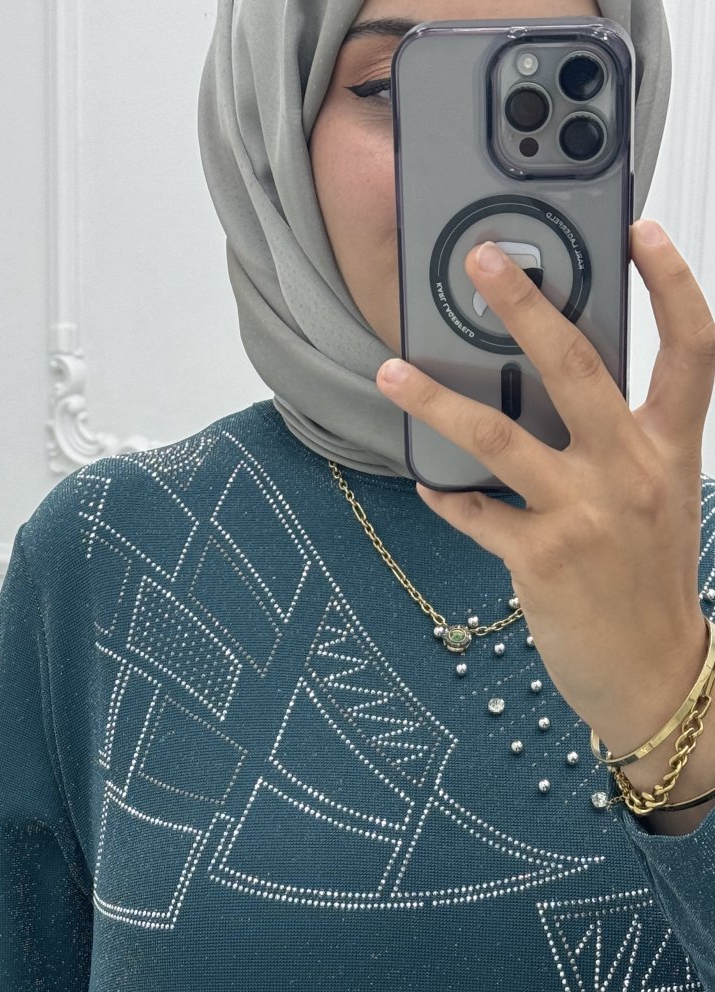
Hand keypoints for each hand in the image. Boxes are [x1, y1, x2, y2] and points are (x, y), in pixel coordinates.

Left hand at [376, 223, 714, 763]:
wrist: (655, 674)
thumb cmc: (649, 583)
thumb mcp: (659, 500)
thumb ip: (623, 442)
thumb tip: (555, 393)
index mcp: (669, 448)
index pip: (691, 349)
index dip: (671, 284)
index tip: (641, 232)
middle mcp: (631, 470)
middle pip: (577, 365)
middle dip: (525, 304)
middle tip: (482, 261)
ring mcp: (585, 513)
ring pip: (499, 435)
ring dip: (437, 400)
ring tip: (391, 373)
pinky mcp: (542, 558)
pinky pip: (477, 514)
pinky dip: (448, 499)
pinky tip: (429, 487)